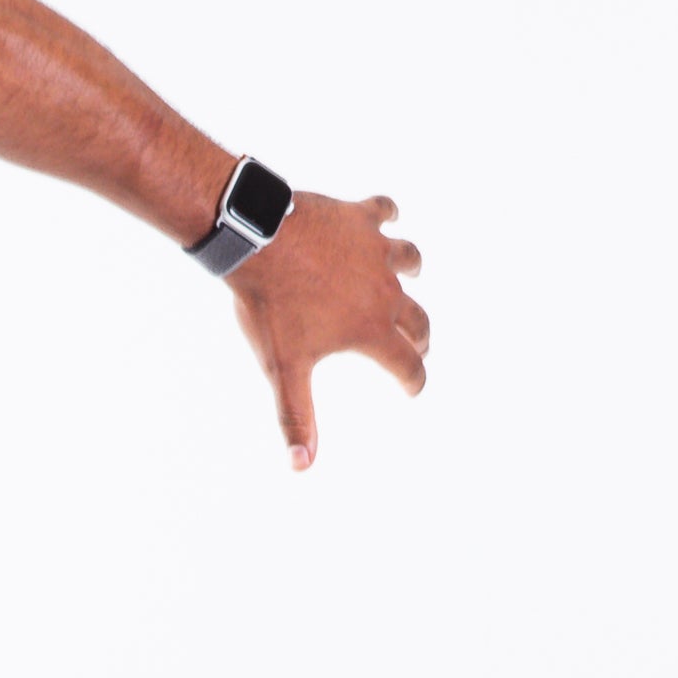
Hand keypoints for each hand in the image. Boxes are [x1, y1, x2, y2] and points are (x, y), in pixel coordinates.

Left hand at [227, 192, 429, 468]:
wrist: (258, 240)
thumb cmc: (270, 308)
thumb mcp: (282, 368)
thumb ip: (295, 417)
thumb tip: (301, 466)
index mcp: (371, 328)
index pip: (406, 364)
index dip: (413, 381)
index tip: (413, 389)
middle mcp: (384, 289)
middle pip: (417, 317)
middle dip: (419, 335)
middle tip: (416, 344)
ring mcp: (374, 250)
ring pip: (410, 259)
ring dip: (413, 271)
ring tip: (411, 276)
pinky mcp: (358, 217)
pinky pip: (384, 211)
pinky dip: (388, 215)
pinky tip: (389, 217)